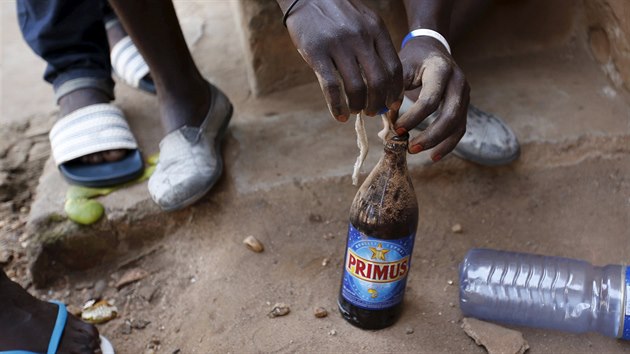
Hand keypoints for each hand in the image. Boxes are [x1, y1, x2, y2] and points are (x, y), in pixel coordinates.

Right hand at [284, 0, 402, 120]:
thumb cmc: (337, 13)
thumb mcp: (364, 21)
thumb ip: (375, 45)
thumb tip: (385, 81)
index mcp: (376, 30)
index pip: (394, 68)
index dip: (395, 91)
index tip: (391, 104)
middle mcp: (360, 37)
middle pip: (378, 81)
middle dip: (377, 103)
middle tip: (372, 111)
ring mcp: (338, 45)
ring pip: (356, 87)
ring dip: (358, 106)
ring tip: (355, 110)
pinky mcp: (317, 53)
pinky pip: (331, 87)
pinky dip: (337, 107)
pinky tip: (339, 115)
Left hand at [394, 37, 469, 160]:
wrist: (431, 49)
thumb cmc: (412, 60)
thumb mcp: (401, 67)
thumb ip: (393, 90)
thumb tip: (385, 117)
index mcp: (441, 70)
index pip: (430, 99)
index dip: (413, 117)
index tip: (396, 128)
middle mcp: (458, 82)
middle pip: (450, 115)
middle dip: (429, 135)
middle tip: (408, 147)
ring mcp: (465, 94)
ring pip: (457, 125)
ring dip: (437, 142)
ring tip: (415, 151)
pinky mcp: (464, 106)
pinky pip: (460, 129)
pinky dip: (447, 144)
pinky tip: (433, 156)